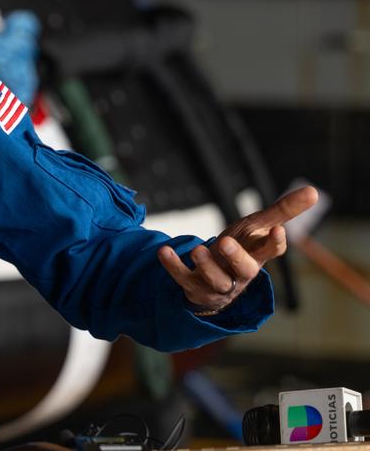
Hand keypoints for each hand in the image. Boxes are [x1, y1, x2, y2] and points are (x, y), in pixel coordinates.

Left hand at [157, 185, 317, 312]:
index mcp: (257, 255)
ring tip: (197, 249)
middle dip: (236, 258)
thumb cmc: (241, 249)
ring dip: (206, 265)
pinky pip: (183, 278)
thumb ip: (283, 211)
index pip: (271, 252)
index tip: (277, 230)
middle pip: (244, 270)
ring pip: (215, 279)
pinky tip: (163, 251)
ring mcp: (217, 282)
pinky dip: (173, 266)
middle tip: (224, 242)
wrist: (213, 281)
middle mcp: (239, 272)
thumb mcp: (258, 227)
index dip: (274, 243)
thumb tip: (314, 191)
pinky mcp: (193, 286)